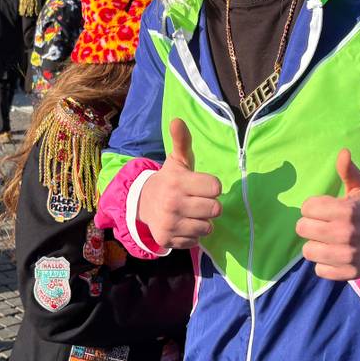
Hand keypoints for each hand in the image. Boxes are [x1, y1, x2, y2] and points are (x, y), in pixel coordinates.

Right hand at [135, 119, 222, 249]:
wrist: (143, 203)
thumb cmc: (170, 180)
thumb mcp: (177, 161)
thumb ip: (182, 141)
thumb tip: (177, 120)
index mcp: (177, 182)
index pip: (216, 187)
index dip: (211, 186)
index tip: (201, 185)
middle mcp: (172, 203)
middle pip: (215, 209)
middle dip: (209, 205)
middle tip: (196, 200)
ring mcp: (170, 224)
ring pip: (208, 227)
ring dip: (202, 221)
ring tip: (190, 213)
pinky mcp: (168, 240)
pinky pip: (196, 240)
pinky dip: (192, 234)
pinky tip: (182, 224)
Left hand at [296, 149, 359, 280]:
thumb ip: (348, 170)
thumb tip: (343, 152)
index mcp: (346, 210)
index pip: (306, 208)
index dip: (312, 207)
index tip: (322, 209)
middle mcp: (345, 233)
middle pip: (302, 229)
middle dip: (309, 225)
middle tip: (321, 225)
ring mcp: (348, 255)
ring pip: (308, 251)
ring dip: (314, 245)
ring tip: (325, 241)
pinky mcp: (350, 272)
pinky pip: (320, 270)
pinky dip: (324, 264)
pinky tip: (333, 255)